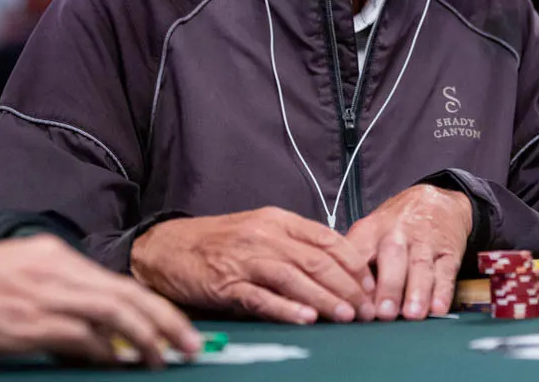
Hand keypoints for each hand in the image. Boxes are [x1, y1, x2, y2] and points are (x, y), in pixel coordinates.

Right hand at [0, 236, 200, 367]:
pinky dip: (102, 352)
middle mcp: (57, 271)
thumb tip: (90, 331)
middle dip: (166, 323)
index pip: (119, 283)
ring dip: (145, 339)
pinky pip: (80, 337)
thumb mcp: (18, 275)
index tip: (176, 327)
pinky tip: (113, 364)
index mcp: (56, 256)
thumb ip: (56, 294)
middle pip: (129, 296)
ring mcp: (44, 296)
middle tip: (191, 345)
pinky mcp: (27, 323)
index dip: (154, 307)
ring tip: (163, 359)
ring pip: (114, 314)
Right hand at [132, 207, 375, 324]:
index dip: (353, 262)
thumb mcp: (259, 229)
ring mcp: (245, 259)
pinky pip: (261, 297)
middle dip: (347, 286)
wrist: (167, 247)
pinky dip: (286, 308)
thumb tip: (334, 265)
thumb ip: (293, 243)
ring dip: (324, 298)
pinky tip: (306, 318)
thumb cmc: (218, 242)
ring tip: (346, 315)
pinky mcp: (226, 283)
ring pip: (294, 277)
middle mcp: (264, 235)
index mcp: (277, 220)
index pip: (326, 238)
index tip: (371, 283)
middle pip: (316, 260)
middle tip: (367, 307)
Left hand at [346, 184, 471, 320]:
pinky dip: (443, 291)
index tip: (353, 305)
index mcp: (371, 230)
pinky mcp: (448, 251)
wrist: (438, 200)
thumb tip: (342, 302)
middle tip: (384, 314)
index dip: (354, 278)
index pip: (358, 252)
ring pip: (420, 265)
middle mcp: (397, 233)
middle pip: (392, 257)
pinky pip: (446, 271)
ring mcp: (425, 241)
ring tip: (412, 315)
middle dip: (388, 287)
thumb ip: (358, 263)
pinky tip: (438, 308)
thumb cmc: (396, 226)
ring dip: (416, 291)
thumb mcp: (371, 233)